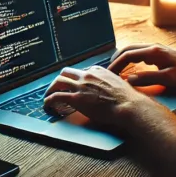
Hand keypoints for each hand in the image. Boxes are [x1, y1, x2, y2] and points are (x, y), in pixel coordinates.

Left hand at [43, 65, 157, 128]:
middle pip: (66, 72)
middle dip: (60, 80)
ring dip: (51, 89)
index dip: (75, 79)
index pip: (81, 71)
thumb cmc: (127, 98)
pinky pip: (56, 96)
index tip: (74, 85)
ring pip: (58, 81)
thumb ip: (110, 83)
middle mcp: (87, 75)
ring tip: (48, 96)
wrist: (128, 105)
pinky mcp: (76, 98)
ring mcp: (80, 86)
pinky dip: (49, 100)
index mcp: (98, 71)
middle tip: (57, 88)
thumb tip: (110, 89)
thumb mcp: (119, 84)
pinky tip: (47, 105)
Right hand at [108, 44, 175, 87]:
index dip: (116, 65)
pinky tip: (131, 68)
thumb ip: (147, 79)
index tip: (108, 75)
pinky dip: (130, 59)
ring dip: (122, 58)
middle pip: (127, 49)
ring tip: (115, 70)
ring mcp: (156, 49)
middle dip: (116, 60)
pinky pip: (140, 53)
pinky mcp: (160, 53)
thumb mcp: (168, 79)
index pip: (127, 55)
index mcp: (152, 52)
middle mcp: (152, 47)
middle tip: (108, 72)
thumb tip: (128, 80)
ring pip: (133, 50)